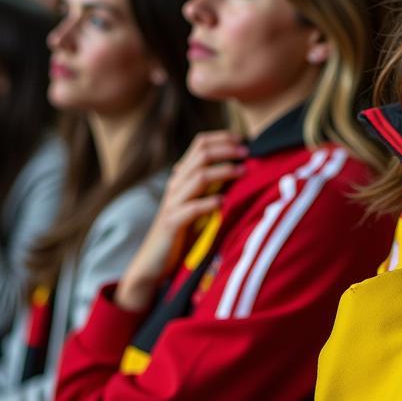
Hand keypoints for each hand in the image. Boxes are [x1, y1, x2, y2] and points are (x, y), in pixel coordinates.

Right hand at [115, 131, 247, 311]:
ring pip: (198, 177)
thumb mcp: (200, 204)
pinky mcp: (171, 224)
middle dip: (227, 150)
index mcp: (183, 177)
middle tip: (248, 152)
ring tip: (243, 171)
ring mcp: (173, 203)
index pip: (200, 144)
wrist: (153, 263)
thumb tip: (245, 170)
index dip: (222, 137)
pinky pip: (191, 208)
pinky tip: (223, 203)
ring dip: (223, 171)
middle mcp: (176, 185)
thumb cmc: (183, 233)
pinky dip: (208, 203)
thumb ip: (215, 187)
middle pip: (201, 155)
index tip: (244, 140)